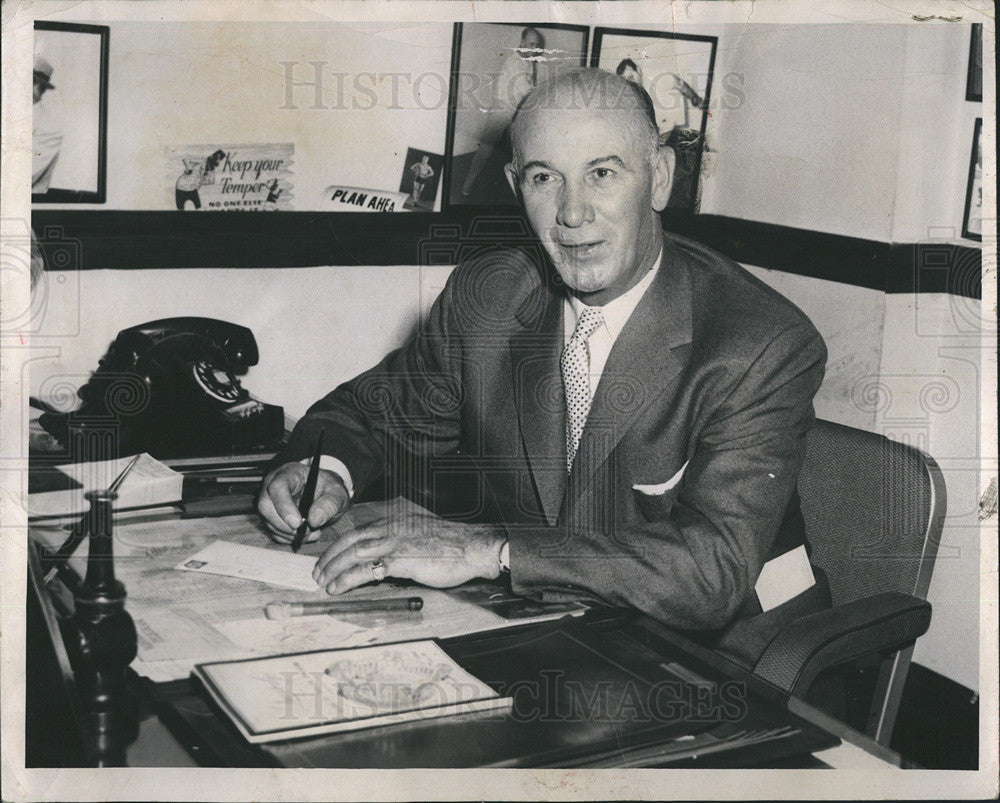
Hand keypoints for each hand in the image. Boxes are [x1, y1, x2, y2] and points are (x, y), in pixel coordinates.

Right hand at [257, 462, 349, 542]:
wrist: (325, 494)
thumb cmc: (329, 489)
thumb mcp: (337, 492)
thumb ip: (329, 504)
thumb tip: (314, 520)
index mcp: (289, 473)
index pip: (277, 487)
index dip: (284, 506)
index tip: (297, 523)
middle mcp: (273, 486)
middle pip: (265, 506)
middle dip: (284, 525)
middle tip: (305, 531)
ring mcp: (269, 502)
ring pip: (268, 522)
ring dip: (289, 534)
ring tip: (312, 532)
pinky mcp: (270, 517)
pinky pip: (273, 532)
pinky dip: (289, 539)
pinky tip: (306, 535)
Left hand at [312, 513, 504, 594]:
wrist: (472, 547)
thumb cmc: (451, 545)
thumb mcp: (421, 535)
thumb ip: (402, 541)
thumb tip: (387, 557)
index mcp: (395, 521)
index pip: (359, 530)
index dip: (340, 545)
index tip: (329, 557)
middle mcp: (391, 528)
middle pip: (351, 540)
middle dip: (330, 557)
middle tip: (318, 572)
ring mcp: (395, 543)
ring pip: (354, 553)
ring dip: (334, 568)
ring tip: (323, 582)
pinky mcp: (401, 560)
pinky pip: (366, 570)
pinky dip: (348, 579)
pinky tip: (338, 588)